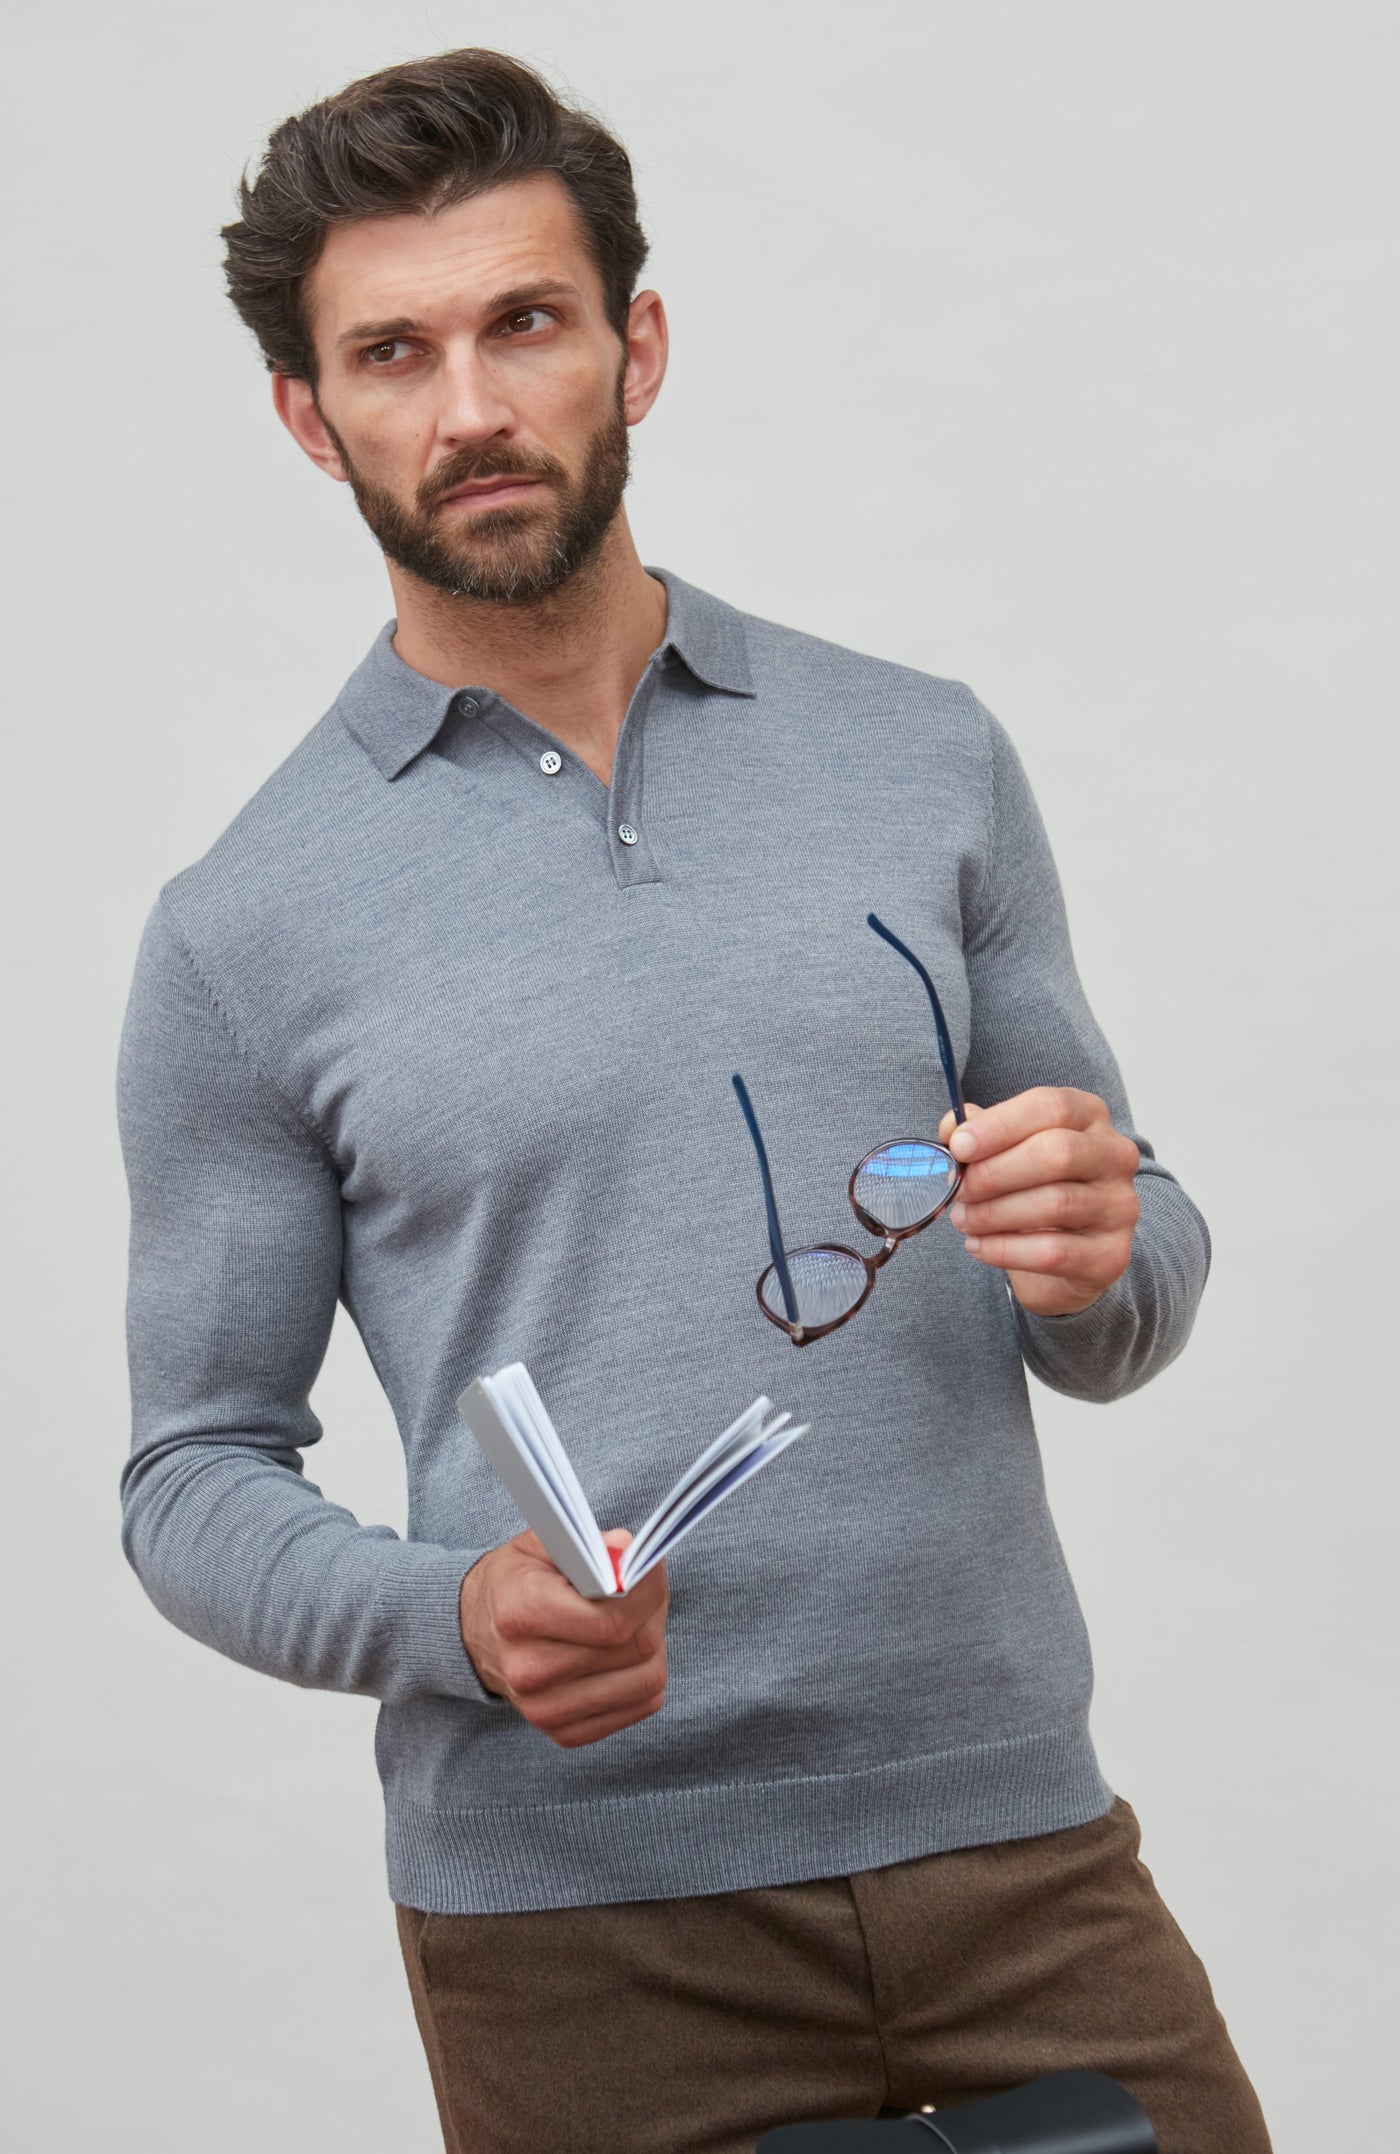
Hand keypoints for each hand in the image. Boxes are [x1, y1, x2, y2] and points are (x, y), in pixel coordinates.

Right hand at [458, 1528, 668, 1747]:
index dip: (647, 1593)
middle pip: (635, 1649)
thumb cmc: (516, 1582)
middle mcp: (528, 1670)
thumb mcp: (542, 1544)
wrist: (475, 1632)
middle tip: (645, 1593)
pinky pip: (641, 1706)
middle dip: (653, 1614)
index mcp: (519, 1613)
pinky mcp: (563, 1732)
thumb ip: (588, 1545)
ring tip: (634, 1623)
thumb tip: (629, 1552)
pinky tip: (623, 1654)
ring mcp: (544, 1709)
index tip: (650, 1570)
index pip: (610, 1621)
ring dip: (654, 1646)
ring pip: (647, 1681)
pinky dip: (644, 1676)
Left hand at [938, 1087, 1139, 1316]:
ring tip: (963, 1219)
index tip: (959, 1146)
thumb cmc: (1033, 1189)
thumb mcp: (1007, 1152)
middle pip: (1057, 1152)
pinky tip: (978, 1246)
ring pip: (1055, 1203)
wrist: (1065, 1257)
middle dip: (995, 1172)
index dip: (1000, 1124)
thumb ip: (980, 1134)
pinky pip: (1053, 1252)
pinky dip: (1005, 1249)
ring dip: (994, 1213)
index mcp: (1090, 1117)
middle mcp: (1115, 1156)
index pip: (1052, 1106)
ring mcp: (1119, 1206)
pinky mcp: (1111, 1255)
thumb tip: (951, 1128)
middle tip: (960, 1189)